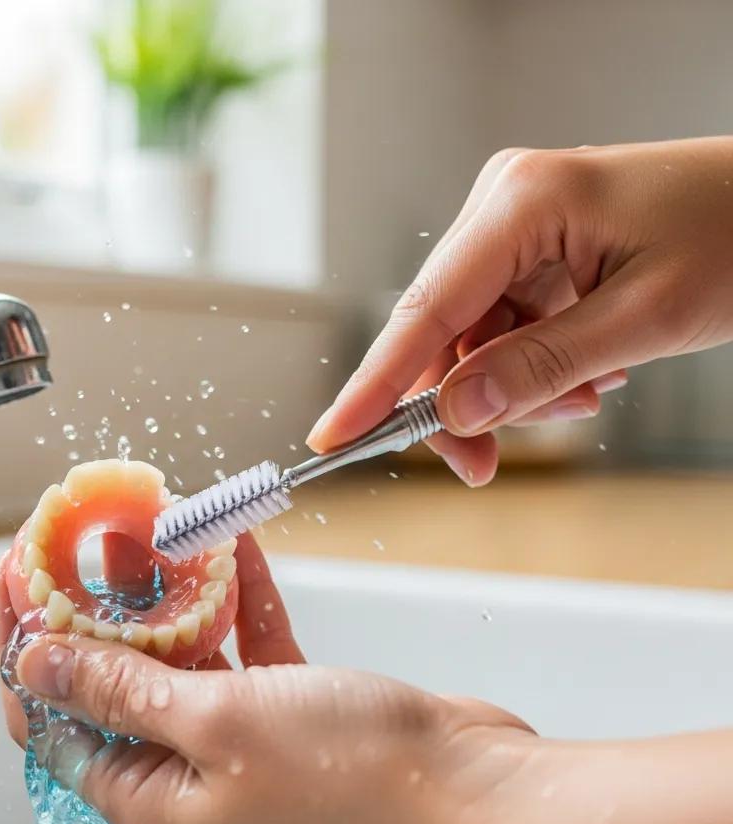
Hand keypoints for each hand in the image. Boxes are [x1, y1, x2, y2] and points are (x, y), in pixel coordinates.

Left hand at [0, 534, 732, 823]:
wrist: (473, 799)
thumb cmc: (348, 780)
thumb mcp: (215, 722)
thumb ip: (119, 692)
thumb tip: (33, 665)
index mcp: (147, 802)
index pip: (52, 717)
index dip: (26, 645)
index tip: (20, 571)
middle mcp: (187, 778)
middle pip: (116, 681)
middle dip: (100, 605)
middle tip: (92, 532)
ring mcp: (242, 745)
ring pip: (185, 658)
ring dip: (174, 596)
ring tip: (157, 527)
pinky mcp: (294, 716)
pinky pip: (250, 649)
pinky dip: (242, 601)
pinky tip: (238, 546)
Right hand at [307, 136, 732, 484]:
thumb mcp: (644, 318)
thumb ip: (541, 367)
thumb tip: (456, 410)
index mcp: (522, 203)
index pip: (425, 310)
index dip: (376, 385)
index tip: (333, 436)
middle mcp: (503, 207)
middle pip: (441, 333)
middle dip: (465, 402)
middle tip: (485, 465)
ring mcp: (516, 228)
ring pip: (472, 340)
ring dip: (513, 389)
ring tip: (584, 397)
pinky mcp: (533, 251)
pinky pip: (504, 329)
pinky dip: (532, 369)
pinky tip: (585, 376)